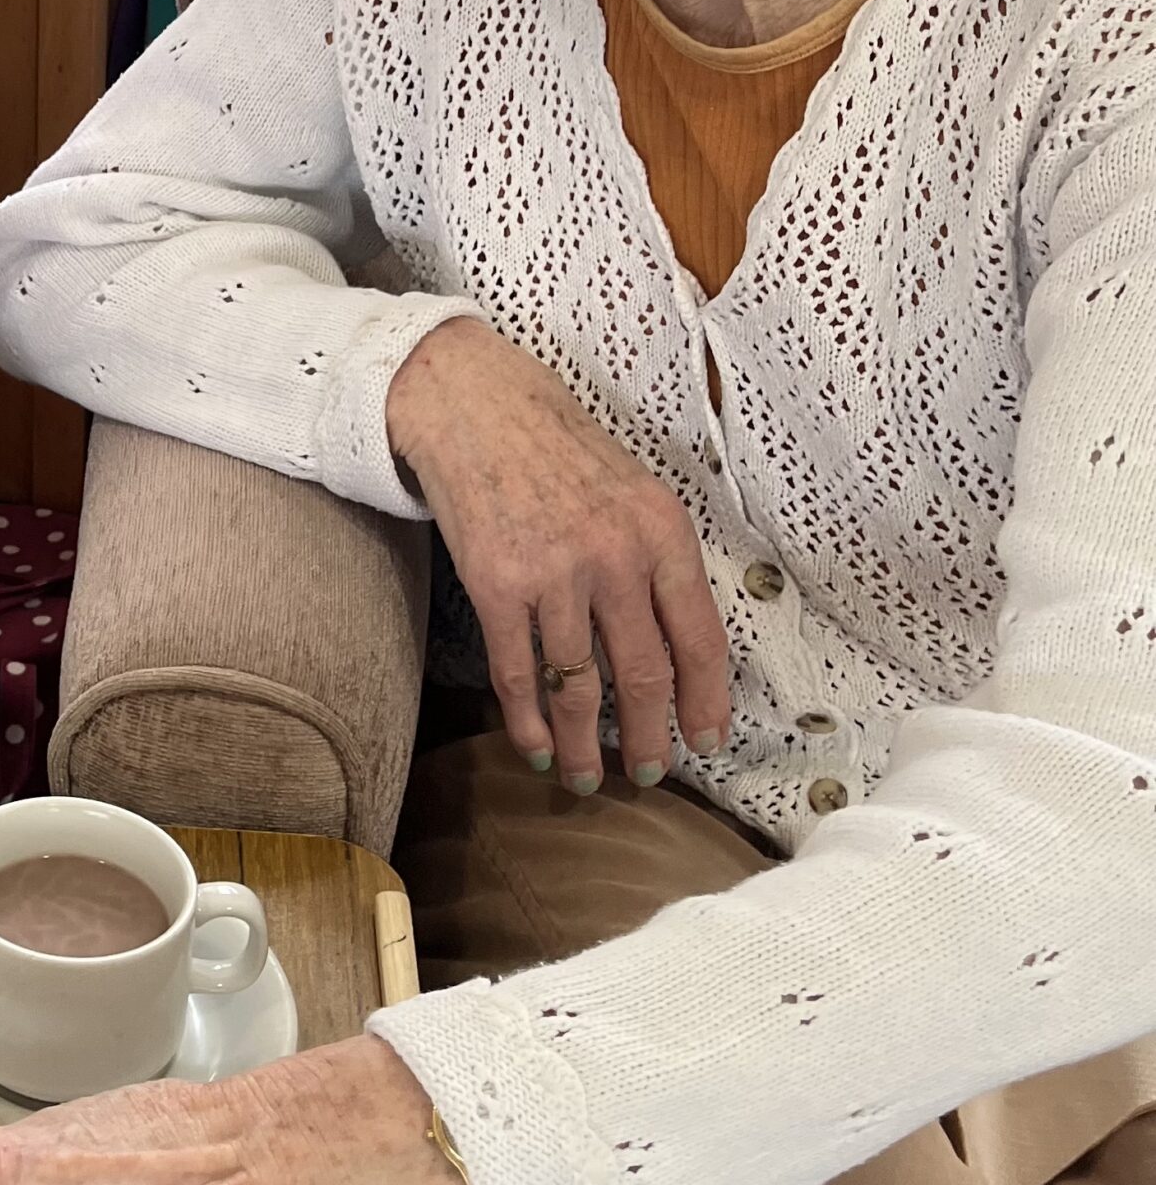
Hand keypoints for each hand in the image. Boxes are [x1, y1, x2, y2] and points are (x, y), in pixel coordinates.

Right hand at [385, 315, 730, 789]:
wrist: (474, 407)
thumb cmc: (557, 450)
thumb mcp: (634, 492)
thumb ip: (660, 562)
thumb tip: (682, 650)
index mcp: (663, 532)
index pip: (702, 639)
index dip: (709, 702)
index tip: (709, 740)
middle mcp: (615, 557)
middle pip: (645, 675)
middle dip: (650, 738)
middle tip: (648, 772)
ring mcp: (554, 574)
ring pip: (579, 688)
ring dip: (585, 745)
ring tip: (588, 777)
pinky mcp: (496, 587)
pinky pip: (518, 674)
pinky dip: (528, 723)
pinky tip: (535, 748)